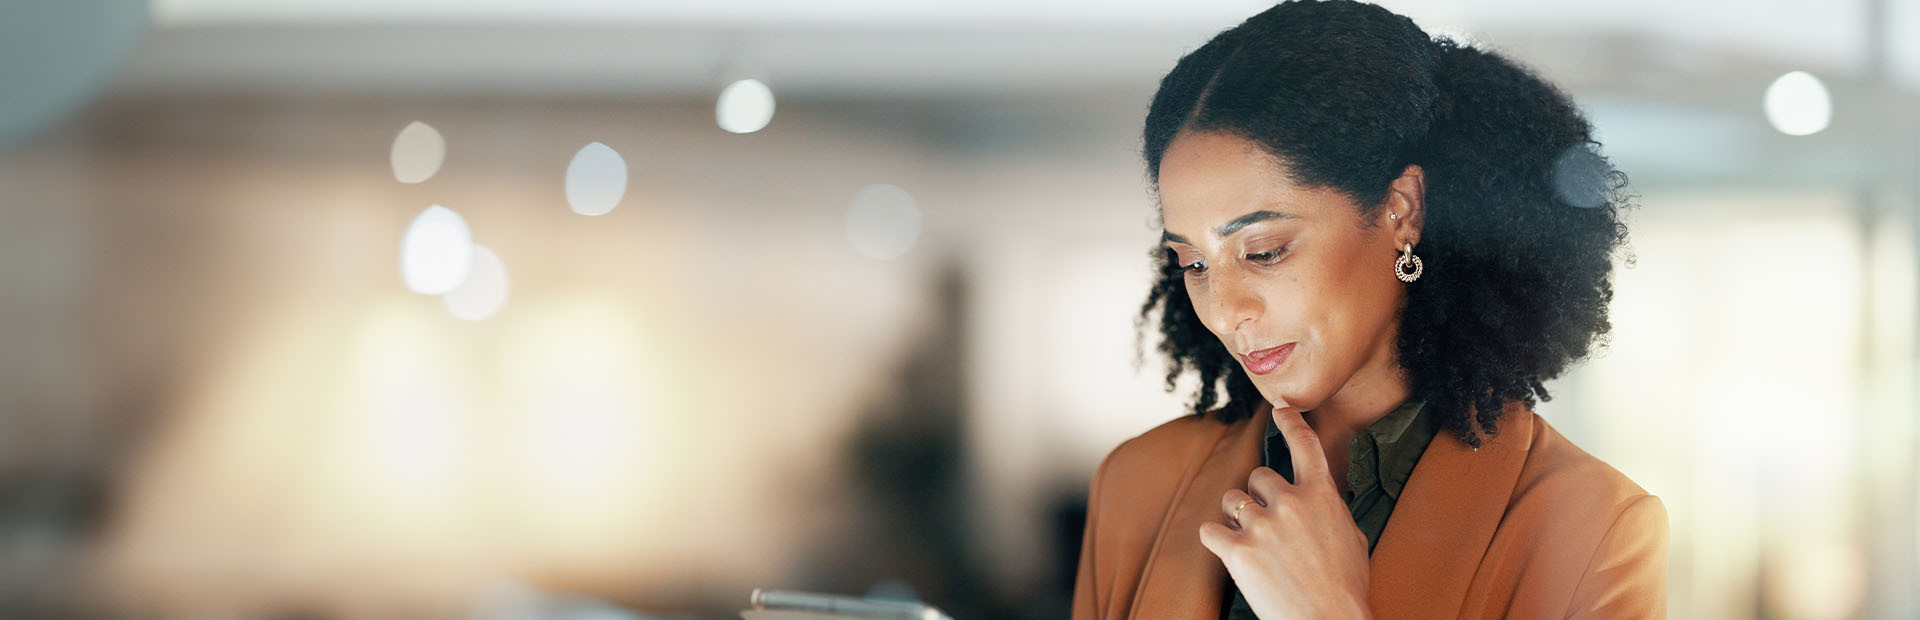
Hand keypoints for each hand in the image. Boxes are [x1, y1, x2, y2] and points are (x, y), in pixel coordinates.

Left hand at [1198, 405, 1372, 618]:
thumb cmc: (1345, 588)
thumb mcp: (1352, 538)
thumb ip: (1331, 510)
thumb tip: (1321, 499)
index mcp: (1322, 496)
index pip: (1304, 445)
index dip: (1290, 422)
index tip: (1280, 408)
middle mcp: (1291, 503)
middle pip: (1258, 476)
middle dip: (1259, 498)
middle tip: (1269, 527)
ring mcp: (1262, 525)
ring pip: (1231, 501)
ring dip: (1236, 518)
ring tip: (1253, 544)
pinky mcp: (1238, 550)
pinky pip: (1210, 530)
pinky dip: (1216, 540)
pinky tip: (1231, 553)